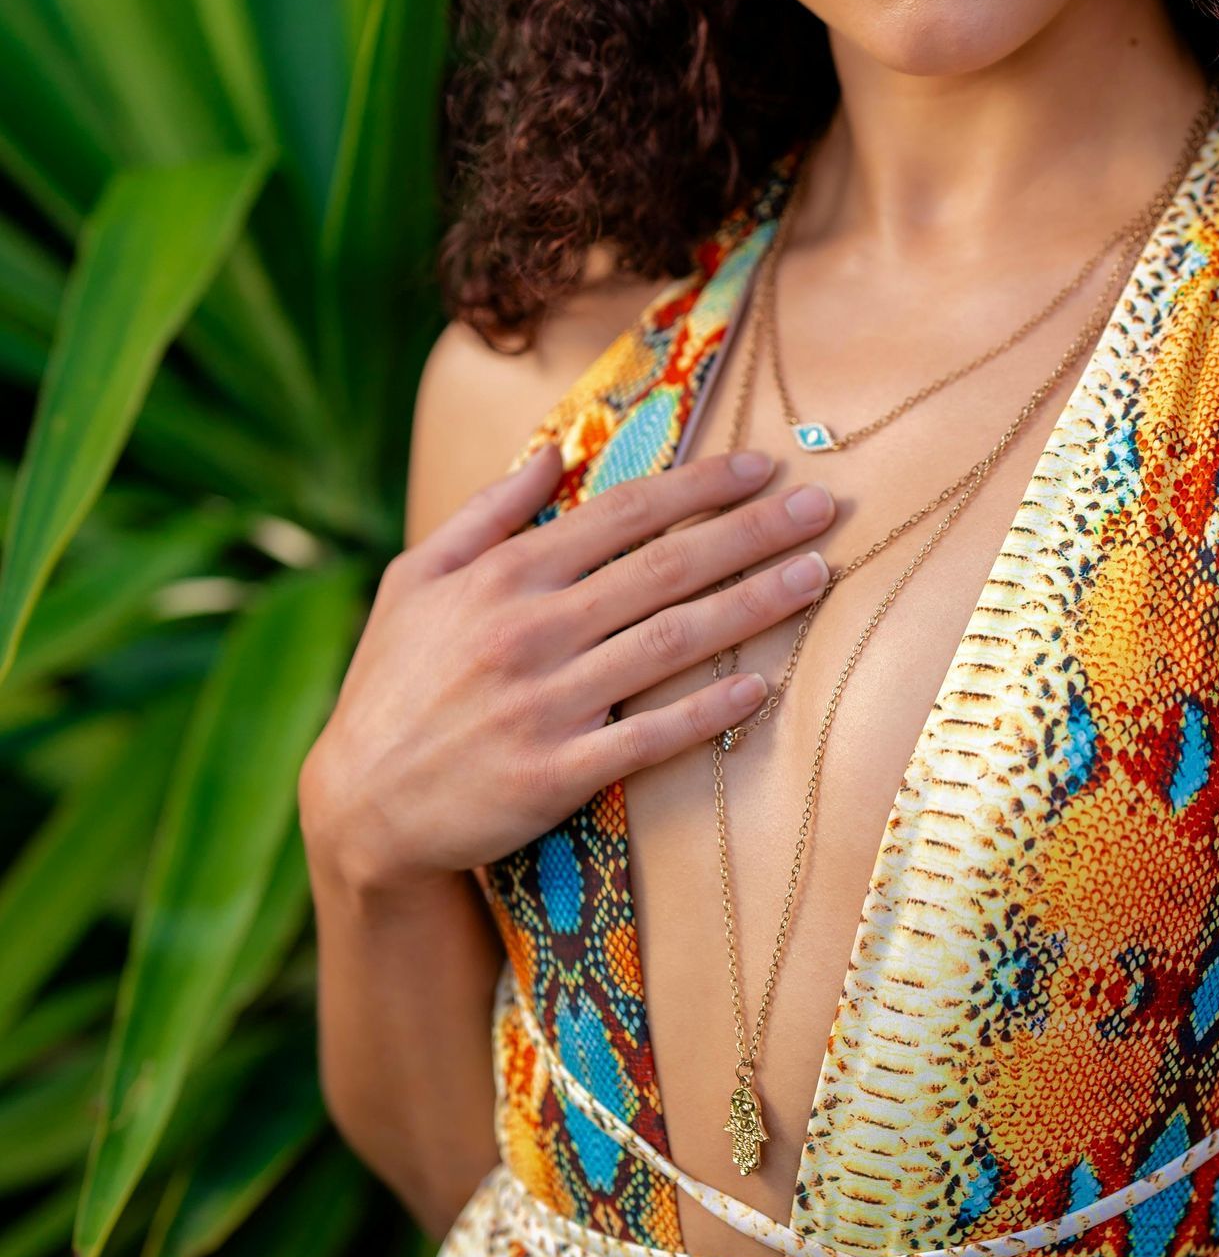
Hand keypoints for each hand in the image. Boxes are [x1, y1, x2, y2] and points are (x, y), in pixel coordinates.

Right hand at [300, 444, 833, 890]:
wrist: (358, 805)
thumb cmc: (392, 685)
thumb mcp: (417, 579)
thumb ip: (486, 512)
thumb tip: (552, 451)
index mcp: (504, 576)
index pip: (622, 514)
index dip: (699, 487)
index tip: (762, 468)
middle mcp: (531, 629)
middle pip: (663, 568)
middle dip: (750, 532)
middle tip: (822, 509)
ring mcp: (546, 702)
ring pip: (669, 642)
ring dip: (750, 605)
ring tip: (815, 576)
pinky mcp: (556, 772)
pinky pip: (647, 736)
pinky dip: (706, 712)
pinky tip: (760, 687)